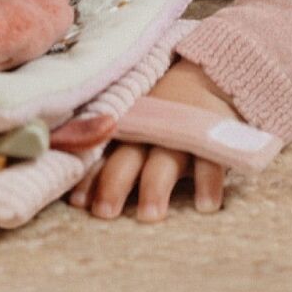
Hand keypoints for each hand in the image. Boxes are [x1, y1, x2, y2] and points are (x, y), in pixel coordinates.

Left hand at [67, 60, 237, 222]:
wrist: (209, 75)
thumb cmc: (161, 110)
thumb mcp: (134, 120)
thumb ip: (108, 146)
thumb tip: (76, 192)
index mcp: (127, 126)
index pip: (103, 153)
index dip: (90, 177)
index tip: (78, 203)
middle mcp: (151, 130)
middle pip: (128, 156)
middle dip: (115, 182)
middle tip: (104, 212)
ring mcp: (183, 133)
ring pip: (166, 159)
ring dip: (155, 186)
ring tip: (149, 216)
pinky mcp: (214, 136)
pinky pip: (212, 160)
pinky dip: (209, 182)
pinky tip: (205, 206)